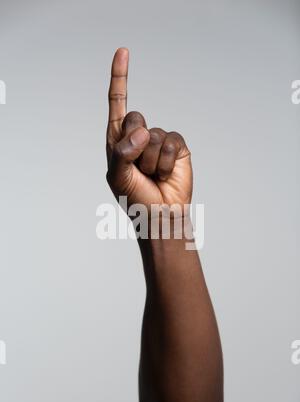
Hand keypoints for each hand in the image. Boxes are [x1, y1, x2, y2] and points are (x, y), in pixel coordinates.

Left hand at [106, 48, 192, 210]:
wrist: (159, 214)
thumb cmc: (134, 197)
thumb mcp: (118, 176)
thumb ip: (122, 152)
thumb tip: (142, 132)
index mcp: (118, 140)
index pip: (118, 103)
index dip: (120, 78)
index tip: (123, 52)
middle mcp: (138, 136)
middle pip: (136, 118)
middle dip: (134, 145)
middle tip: (137, 167)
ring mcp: (159, 140)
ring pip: (154, 135)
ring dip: (151, 161)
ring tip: (152, 175)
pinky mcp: (177, 147)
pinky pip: (171, 142)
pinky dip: (165, 162)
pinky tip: (165, 174)